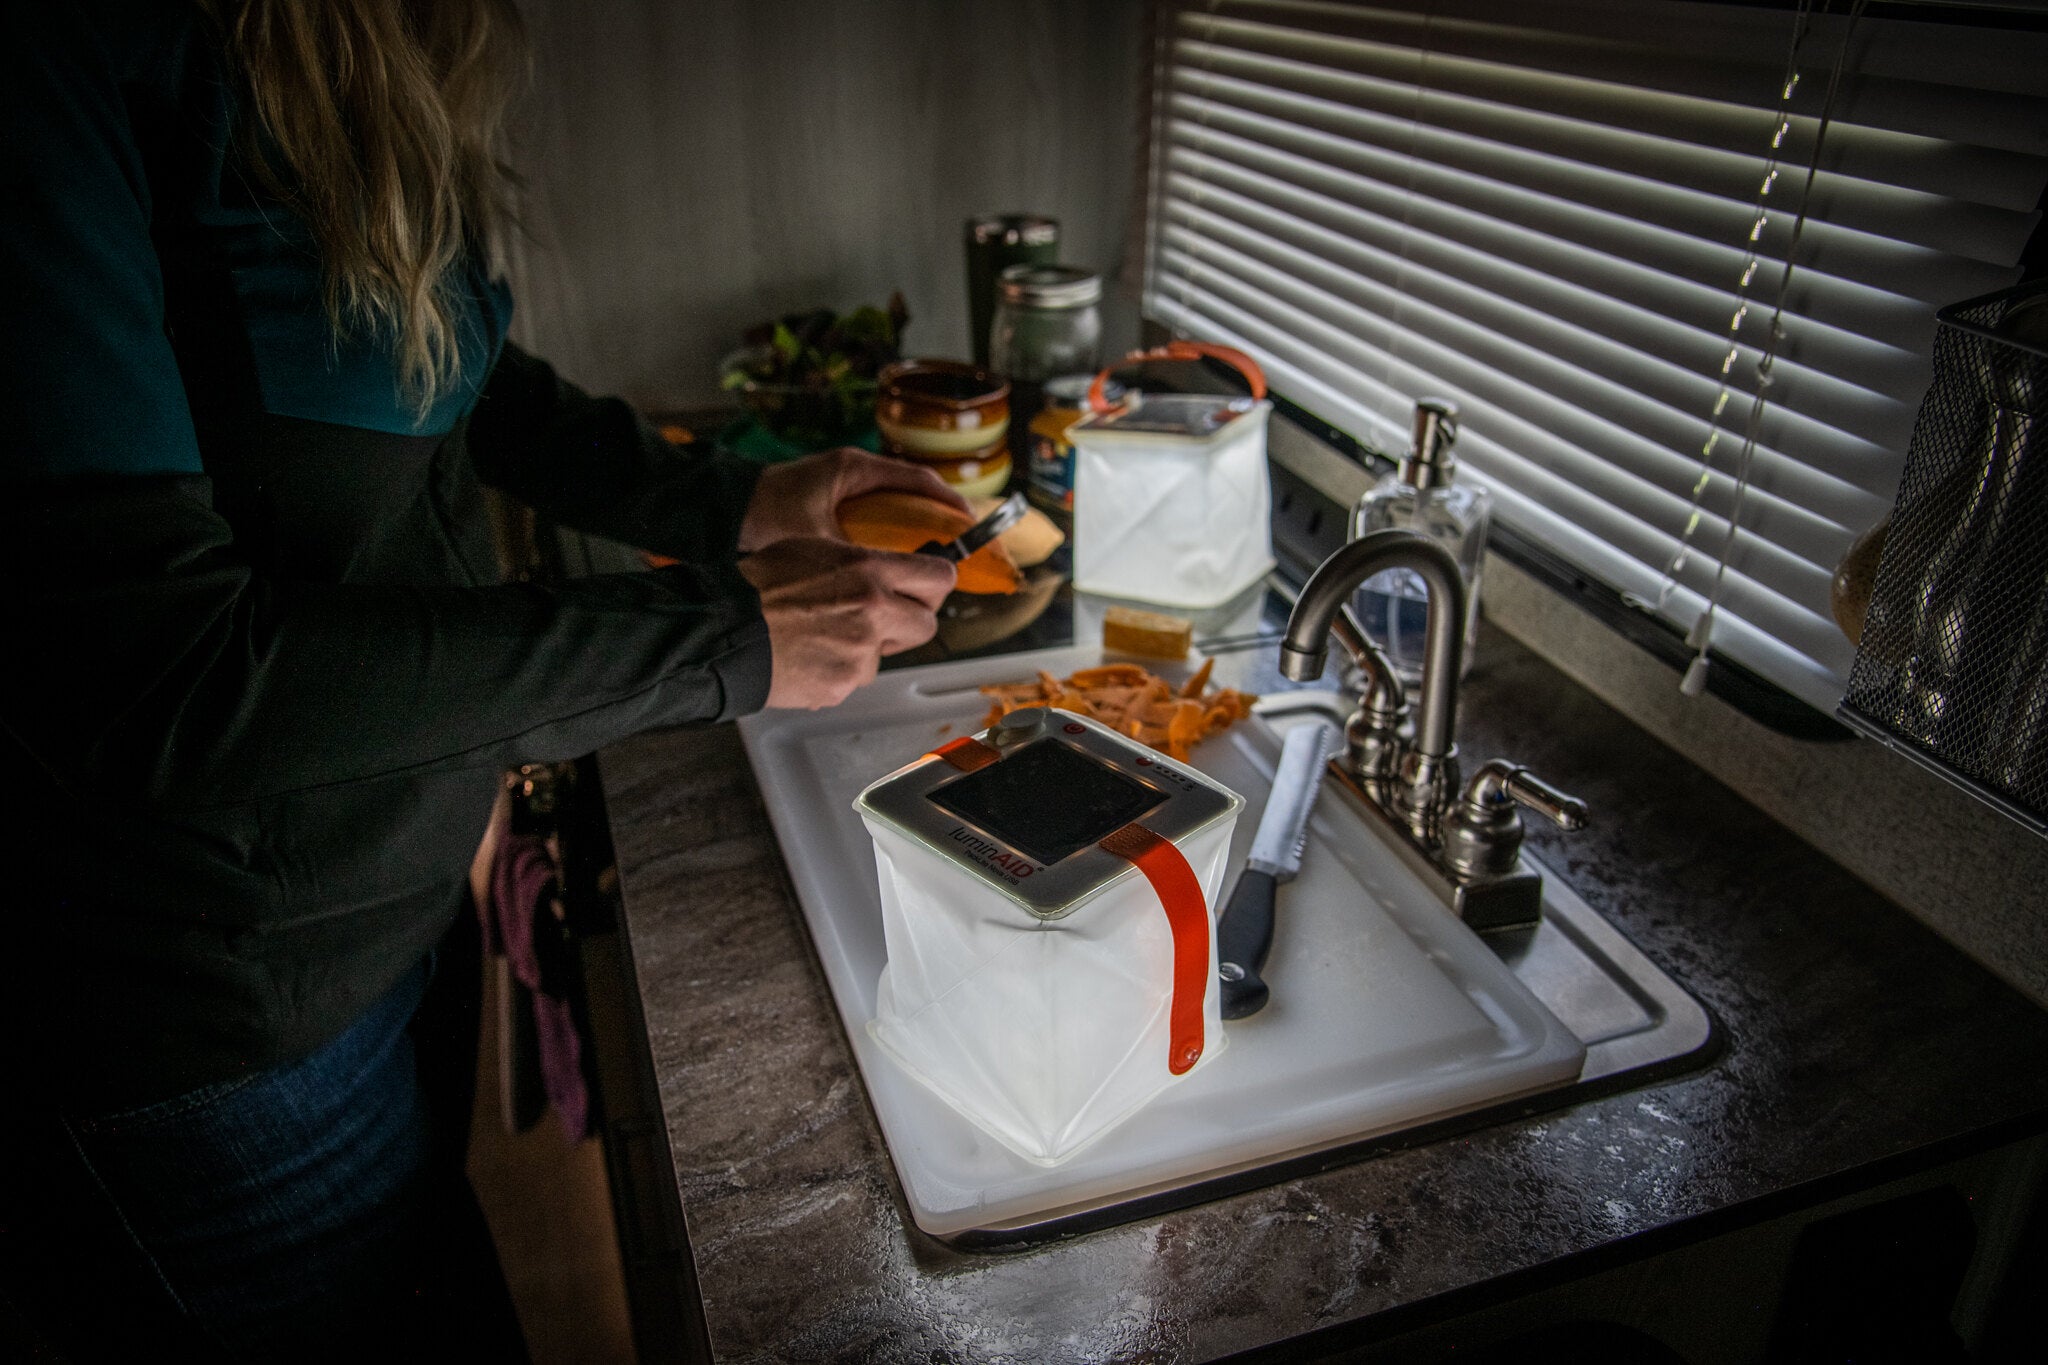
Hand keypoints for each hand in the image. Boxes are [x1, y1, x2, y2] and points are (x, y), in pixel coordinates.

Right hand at [737, 537, 956, 708]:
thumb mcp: (816, 549)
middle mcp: (874, 610)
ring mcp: (860, 652)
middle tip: (885, 620)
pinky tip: (810, 656)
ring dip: (865, 650)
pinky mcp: (843, 684)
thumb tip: (890, 572)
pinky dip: (837, 671)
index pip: (938, 577)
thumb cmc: (760, 584)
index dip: (936, 585)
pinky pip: (853, 679)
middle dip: (909, 623)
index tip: (929, 589)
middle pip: (927, 624)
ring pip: (885, 655)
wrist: (726, 628)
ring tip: (824, 636)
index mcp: (869, 569)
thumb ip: (862, 563)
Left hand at [738, 448, 970, 551]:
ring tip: (930, 558)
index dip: (946, 503)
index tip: (967, 523)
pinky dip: (887, 534)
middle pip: (909, 492)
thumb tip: (889, 582)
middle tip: (955, 546)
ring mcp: (841, 485)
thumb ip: (852, 557)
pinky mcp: (830, 500)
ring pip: (891, 504)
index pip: (916, 480)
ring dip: (911, 527)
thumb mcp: (814, 538)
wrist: (718, 511)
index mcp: (853, 469)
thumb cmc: (760, 516)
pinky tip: (891, 561)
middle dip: (934, 517)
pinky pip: (872, 515)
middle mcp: (851, 472)